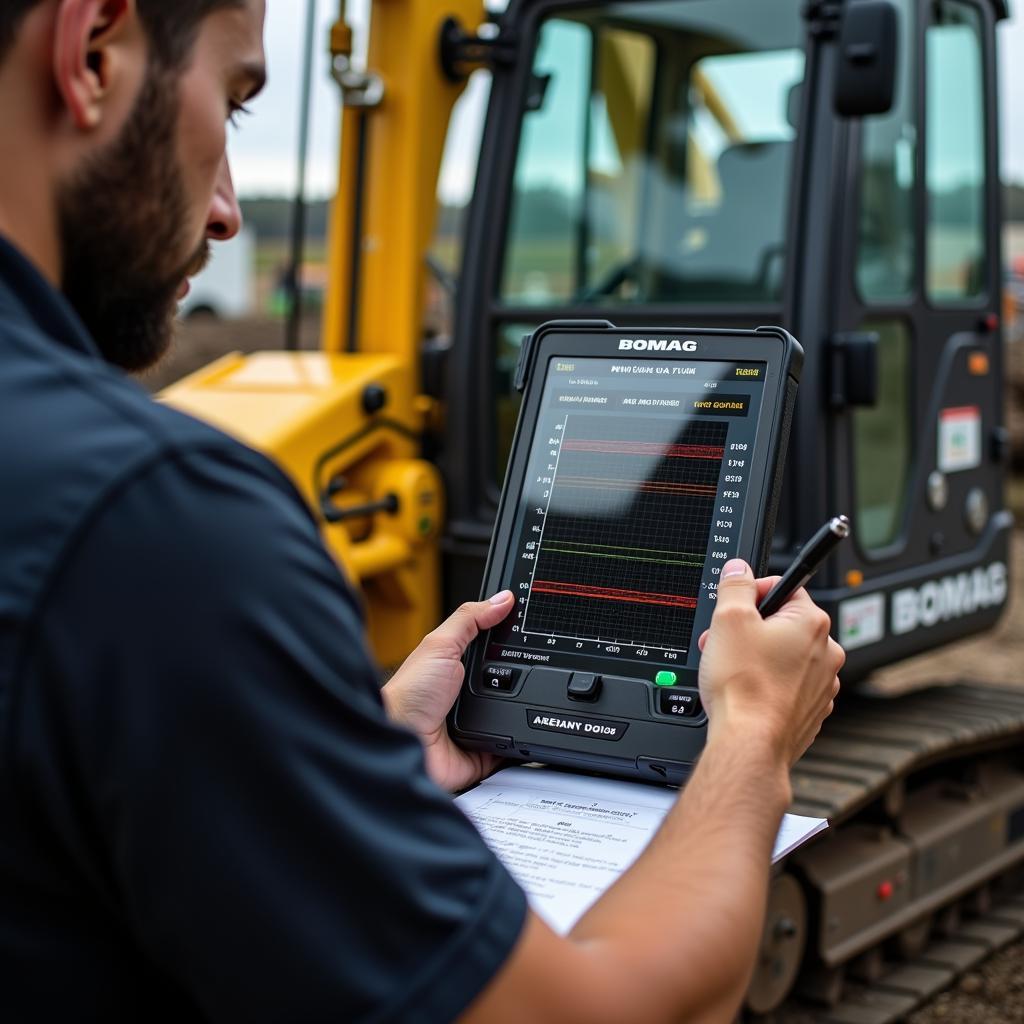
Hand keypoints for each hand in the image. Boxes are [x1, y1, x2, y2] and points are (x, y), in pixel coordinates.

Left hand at [382, 592, 514, 791]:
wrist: (402, 741)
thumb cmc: (409, 694)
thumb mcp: (440, 644)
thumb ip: (470, 619)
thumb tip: (501, 598)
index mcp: (457, 666)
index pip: (493, 649)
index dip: (512, 640)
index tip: (534, 627)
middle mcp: (468, 695)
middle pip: (511, 681)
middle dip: (525, 678)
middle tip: (539, 667)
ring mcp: (478, 724)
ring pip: (516, 713)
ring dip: (524, 709)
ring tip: (529, 699)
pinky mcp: (485, 751)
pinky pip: (513, 746)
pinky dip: (520, 741)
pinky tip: (526, 732)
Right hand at [697, 560, 843, 767]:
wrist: (749, 743)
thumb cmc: (744, 687)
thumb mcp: (729, 619)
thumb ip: (736, 586)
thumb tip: (740, 570)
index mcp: (812, 624)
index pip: (786, 587)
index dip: (753, 593)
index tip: (735, 606)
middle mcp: (826, 653)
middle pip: (783, 624)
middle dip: (750, 629)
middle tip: (724, 641)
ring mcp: (821, 686)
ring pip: (785, 656)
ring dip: (758, 656)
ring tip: (731, 669)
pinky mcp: (811, 711)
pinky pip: (788, 686)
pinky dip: (768, 684)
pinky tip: (747, 692)